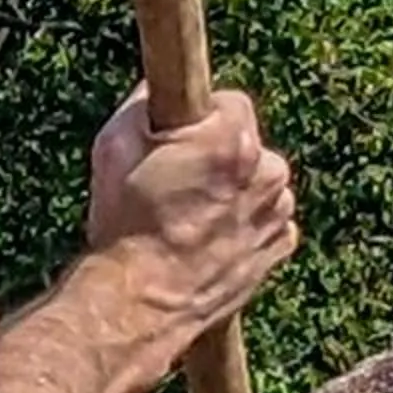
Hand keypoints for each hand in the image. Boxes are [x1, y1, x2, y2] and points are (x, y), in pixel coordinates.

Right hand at [83, 83, 298, 345]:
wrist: (139, 304)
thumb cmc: (124, 224)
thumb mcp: (114, 145)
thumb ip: (144, 105)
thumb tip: (159, 89)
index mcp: (232, 140)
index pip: (229, 102)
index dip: (198, 118)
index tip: (176, 137)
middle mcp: (268, 172)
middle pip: (247, 143)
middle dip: (217, 155)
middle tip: (175, 181)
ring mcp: (277, 213)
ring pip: (259, 183)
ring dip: (233, 192)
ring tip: (187, 217)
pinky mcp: (278, 248)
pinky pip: (266, 220)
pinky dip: (243, 225)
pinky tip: (206, 240)